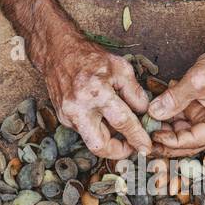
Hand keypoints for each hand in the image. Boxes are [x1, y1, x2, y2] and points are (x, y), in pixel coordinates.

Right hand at [36, 36, 150, 159]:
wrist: (58, 52)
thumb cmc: (90, 57)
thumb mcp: (120, 67)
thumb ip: (135, 92)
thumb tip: (144, 112)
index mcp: (96, 92)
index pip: (122, 122)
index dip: (137, 137)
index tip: (146, 146)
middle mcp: (79, 107)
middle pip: (99, 146)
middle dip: (118, 152)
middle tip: (131, 147)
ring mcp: (68, 115)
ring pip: (91, 142)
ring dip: (109, 140)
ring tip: (120, 130)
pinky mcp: (63, 118)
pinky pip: (84, 132)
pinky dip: (97, 130)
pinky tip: (104, 119)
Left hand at [148, 46, 204, 156]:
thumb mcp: (197, 81)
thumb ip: (175, 98)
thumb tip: (154, 113)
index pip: (193, 141)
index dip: (171, 142)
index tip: (152, 137)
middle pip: (187, 143)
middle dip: (166, 142)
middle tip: (144, 142)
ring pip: (181, 133)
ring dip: (164, 130)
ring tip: (144, 126)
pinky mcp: (199, 112)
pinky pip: (180, 120)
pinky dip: (167, 117)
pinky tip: (153, 112)